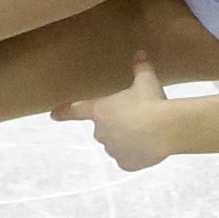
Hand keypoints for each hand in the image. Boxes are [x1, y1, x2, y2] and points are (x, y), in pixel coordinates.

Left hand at [52, 54, 176, 171]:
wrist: (165, 128)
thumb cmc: (150, 102)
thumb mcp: (146, 81)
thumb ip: (140, 67)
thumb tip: (140, 53)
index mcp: (100, 110)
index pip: (77, 110)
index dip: (64, 112)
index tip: (54, 115)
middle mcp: (101, 132)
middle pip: (104, 128)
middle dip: (117, 124)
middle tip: (137, 116)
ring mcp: (112, 150)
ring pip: (116, 144)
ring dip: (126, 139)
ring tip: (147, 131)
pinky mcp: (125, 164)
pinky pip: (128, 159)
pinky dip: (136, 154)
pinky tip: (149, 146)